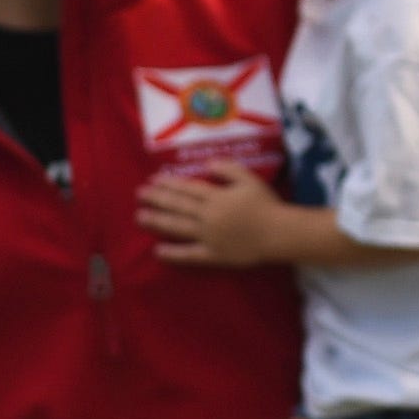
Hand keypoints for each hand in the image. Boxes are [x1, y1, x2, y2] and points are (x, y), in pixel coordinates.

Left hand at [138, 162, 287, 265]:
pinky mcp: (213, 254)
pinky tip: (158, 250)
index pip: (188, 189)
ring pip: (178, 227)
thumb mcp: (249, 180)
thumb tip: (206, 164)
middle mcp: (208, 215)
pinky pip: (190, 254)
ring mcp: (209, 236)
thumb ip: (228, 169)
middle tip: (139, 195)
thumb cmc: (267, 205)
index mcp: (217, 197)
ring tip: (140, 217)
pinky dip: (174, 253)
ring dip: (158, 221)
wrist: (279, 233)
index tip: (153, 180)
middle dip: (157, 199)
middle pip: (178, 206)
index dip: (169, 184)